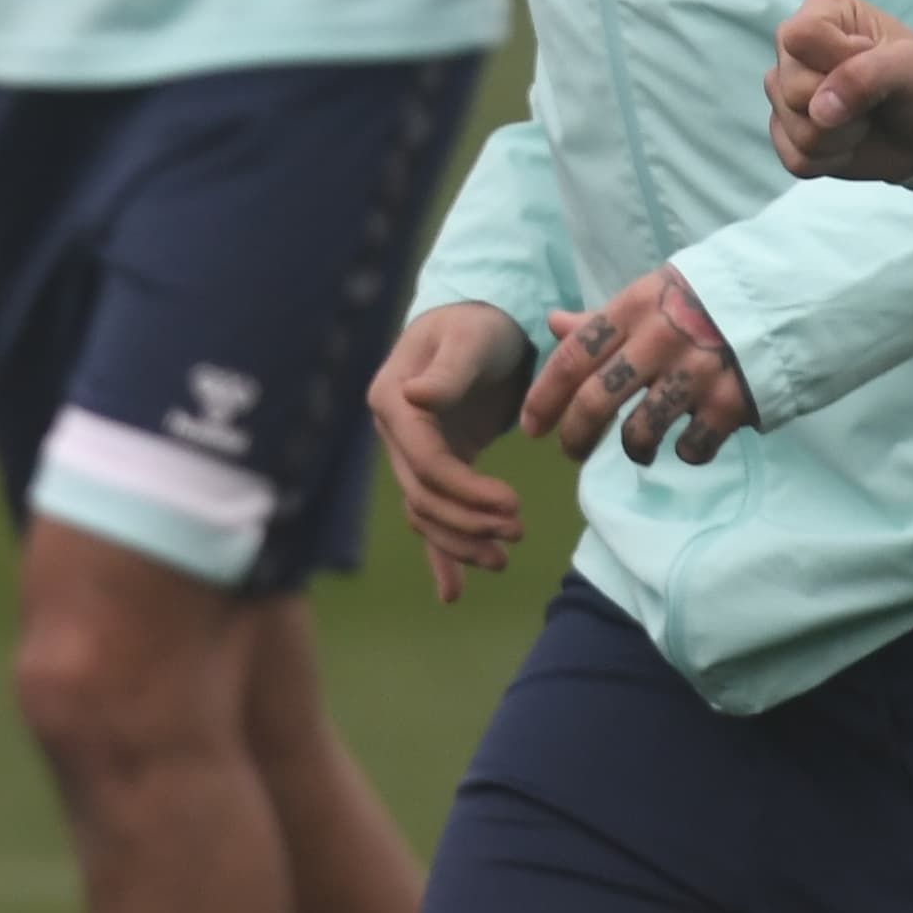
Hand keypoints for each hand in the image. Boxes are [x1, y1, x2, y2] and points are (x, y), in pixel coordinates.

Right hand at [368, 308, 536, 598]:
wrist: (481, 319)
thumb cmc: (476, 323)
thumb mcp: (467, 340)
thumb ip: (446, 373)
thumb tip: (414, 397)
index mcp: (393, 401)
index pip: (425, 463)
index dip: (466, 491)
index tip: (512, 505)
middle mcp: (394, 431)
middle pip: (424, 496)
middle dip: (469, 522)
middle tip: (518, 531)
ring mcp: (410, 451)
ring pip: (427, 513)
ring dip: (460, 542)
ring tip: (503, 558)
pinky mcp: (433, 464)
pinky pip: (431, 515)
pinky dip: (442, 554)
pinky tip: (453, 592)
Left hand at [524, 268, 755, 467]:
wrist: (788, 295)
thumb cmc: (709, 299)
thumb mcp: (654, 294)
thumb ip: (604, 318)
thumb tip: (553, 323)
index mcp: (637, 306)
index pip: (574, 356)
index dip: (545, 395)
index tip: (532, 426)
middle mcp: (661, 338)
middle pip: (597, 400)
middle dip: (575, 435)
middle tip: (571, 451)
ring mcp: (698, 373)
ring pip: (640, 432)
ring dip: (632, 448)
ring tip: (638, 449)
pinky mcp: (732, 403)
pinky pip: (692, 446)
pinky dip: (687, 452)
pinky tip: (692, 442)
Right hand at [770, 0, 912, 181]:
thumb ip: (868, 75)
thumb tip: (819, 110)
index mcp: (822, 11)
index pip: (799, 36)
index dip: (837, 59)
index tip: (872, 58)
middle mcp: (794, 50)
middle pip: (792, 88)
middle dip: (843, 107)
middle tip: (874, 99)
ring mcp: (785, 92)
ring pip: (794, 129)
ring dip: (842, 137)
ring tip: (865, 119)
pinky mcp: (787, 134)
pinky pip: (795, 158)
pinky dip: (832, 159)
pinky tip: (850, 142)